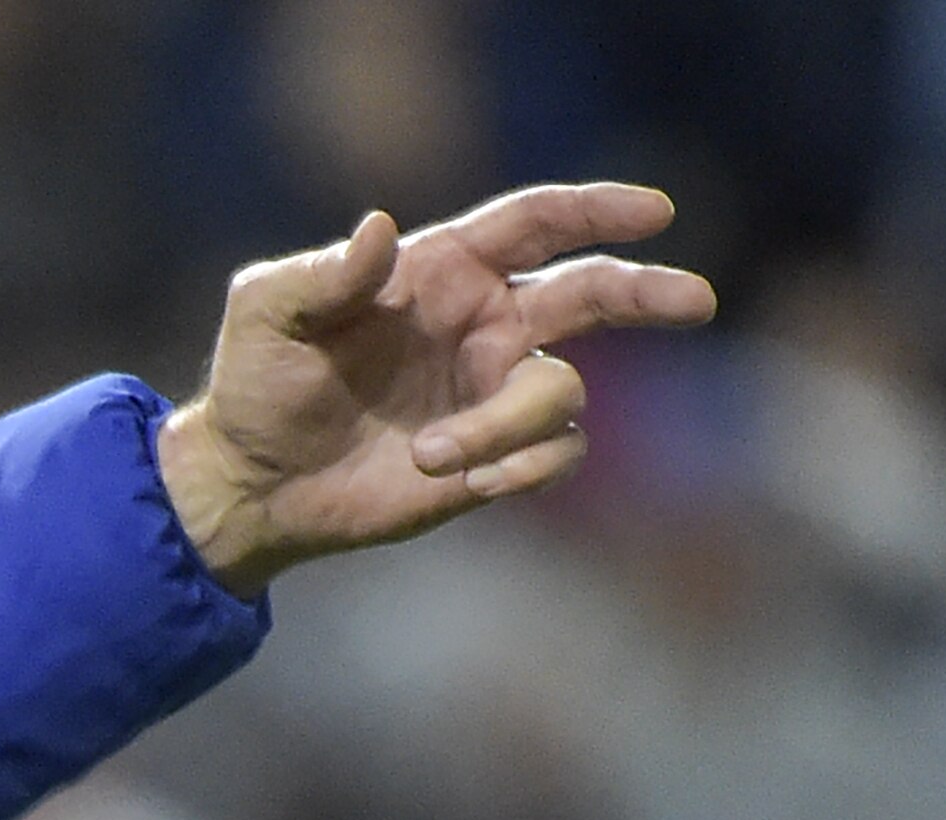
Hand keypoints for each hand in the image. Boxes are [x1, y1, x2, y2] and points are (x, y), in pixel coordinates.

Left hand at [156, 184, 717, 597]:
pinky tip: (465, 483)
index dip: (595, 211)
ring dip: (506, 425)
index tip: (654, 212)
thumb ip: (322, 274)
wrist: (252, 481)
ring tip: (431, 454)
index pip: (536, 224)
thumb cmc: (256, 384)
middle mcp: (483, 324)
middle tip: (693, 301)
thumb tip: (380, 230)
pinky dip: (521, 467)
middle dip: (645, 292)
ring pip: (561, 392)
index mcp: (443, 271)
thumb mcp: (267, 312)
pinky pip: (552, 455)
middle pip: (592, 292)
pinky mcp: (493, 459)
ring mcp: (491, 392)